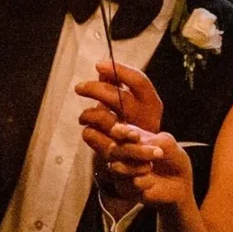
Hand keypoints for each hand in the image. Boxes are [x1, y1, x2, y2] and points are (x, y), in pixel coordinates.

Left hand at [78, 61, 163, 198]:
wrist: (146, 166)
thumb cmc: (137, 127)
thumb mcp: (134, 104)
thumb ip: (119, 86)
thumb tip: (102, 68)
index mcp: (152, 104)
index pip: (139, 81)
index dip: (119, 70)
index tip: (99, 64)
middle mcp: (146, 119)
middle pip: (118, 97)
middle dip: (95, 89)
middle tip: (80, 87)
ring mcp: (132, 136)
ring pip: (103, 117)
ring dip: (88, 113)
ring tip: (83, 116)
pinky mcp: (118, 151)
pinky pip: (94, 136)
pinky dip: (88, 131)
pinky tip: (87, 129)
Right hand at [104, 124, 192, 208]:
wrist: (180, 182)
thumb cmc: (172, 158)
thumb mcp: (167, 144)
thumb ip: (152, 141)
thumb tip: (138, 144)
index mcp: (129, 137)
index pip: (117, 131)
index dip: (121, 132)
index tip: (136, 136)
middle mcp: (121, 153)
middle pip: (114, 150)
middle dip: (136, 151)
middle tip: (158, 153)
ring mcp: (121, 171)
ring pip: (117, 168)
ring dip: (137, 168)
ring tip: (151, 167)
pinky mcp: (124, 189)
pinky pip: (127, 185)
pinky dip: (143, 182)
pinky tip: (152, 182)